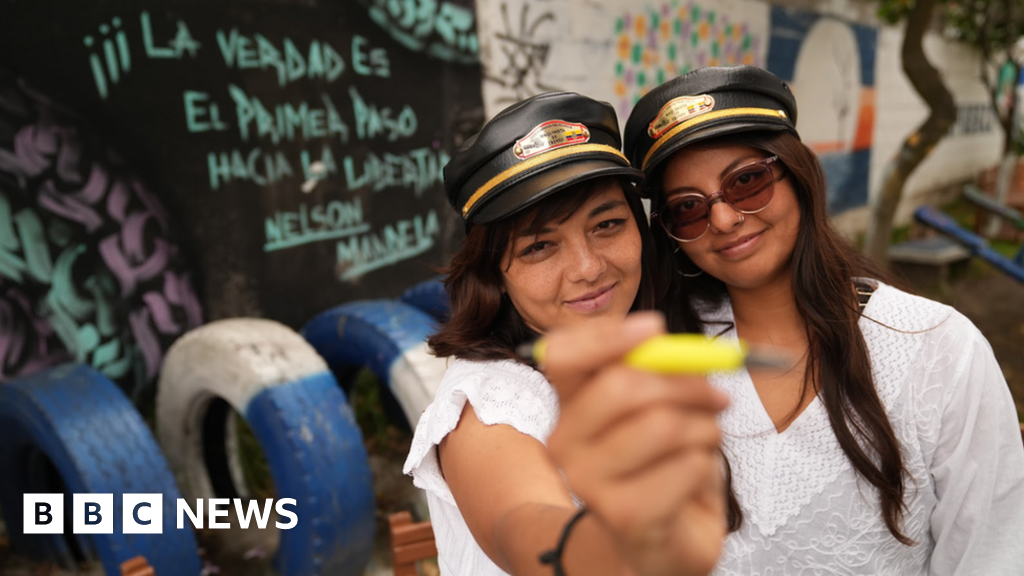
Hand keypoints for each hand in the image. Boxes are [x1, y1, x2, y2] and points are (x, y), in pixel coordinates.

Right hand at [543, 312, 728, 575]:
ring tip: (705, 441)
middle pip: (622, 385)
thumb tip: (664, 337)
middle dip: (684, 383)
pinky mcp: (625, 515)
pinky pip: (687, 465)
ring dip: (704, 428)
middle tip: (716, 396)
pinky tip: (696, 477)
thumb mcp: (655, 410)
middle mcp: (565, 443)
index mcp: (568, 407)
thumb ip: (653, 371)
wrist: (658, 547)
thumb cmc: (659, 469)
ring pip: (662, 425)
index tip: (655, 328)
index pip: (564, 355)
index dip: (609, 335)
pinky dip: (708, 464)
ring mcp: (589, 483)